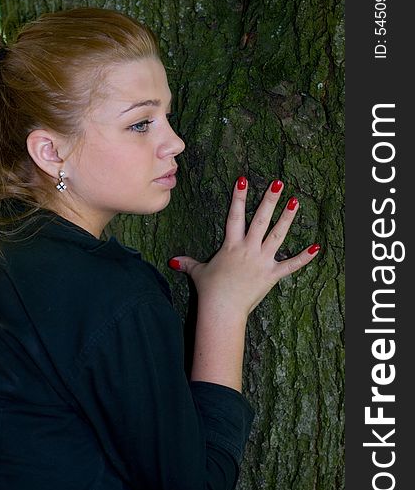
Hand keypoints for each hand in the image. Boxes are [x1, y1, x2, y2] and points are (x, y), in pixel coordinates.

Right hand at [169, 177, 319, 317]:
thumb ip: (187, 263)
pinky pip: (291, 265)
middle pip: (260, 219)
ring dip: (287, 218)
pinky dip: (304, 257)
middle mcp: (248, 249)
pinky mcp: (272, 275)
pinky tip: (316, 247)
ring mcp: (262, 261)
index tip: (244, 180)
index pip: (234, 215)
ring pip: (277, 235)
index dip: (239, 197)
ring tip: (295, 201)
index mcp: (231, 245)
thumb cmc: (209, 290)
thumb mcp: (198, 272)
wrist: (222, 308)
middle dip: (269, 200)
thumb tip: (172, 261)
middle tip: (278, 183)